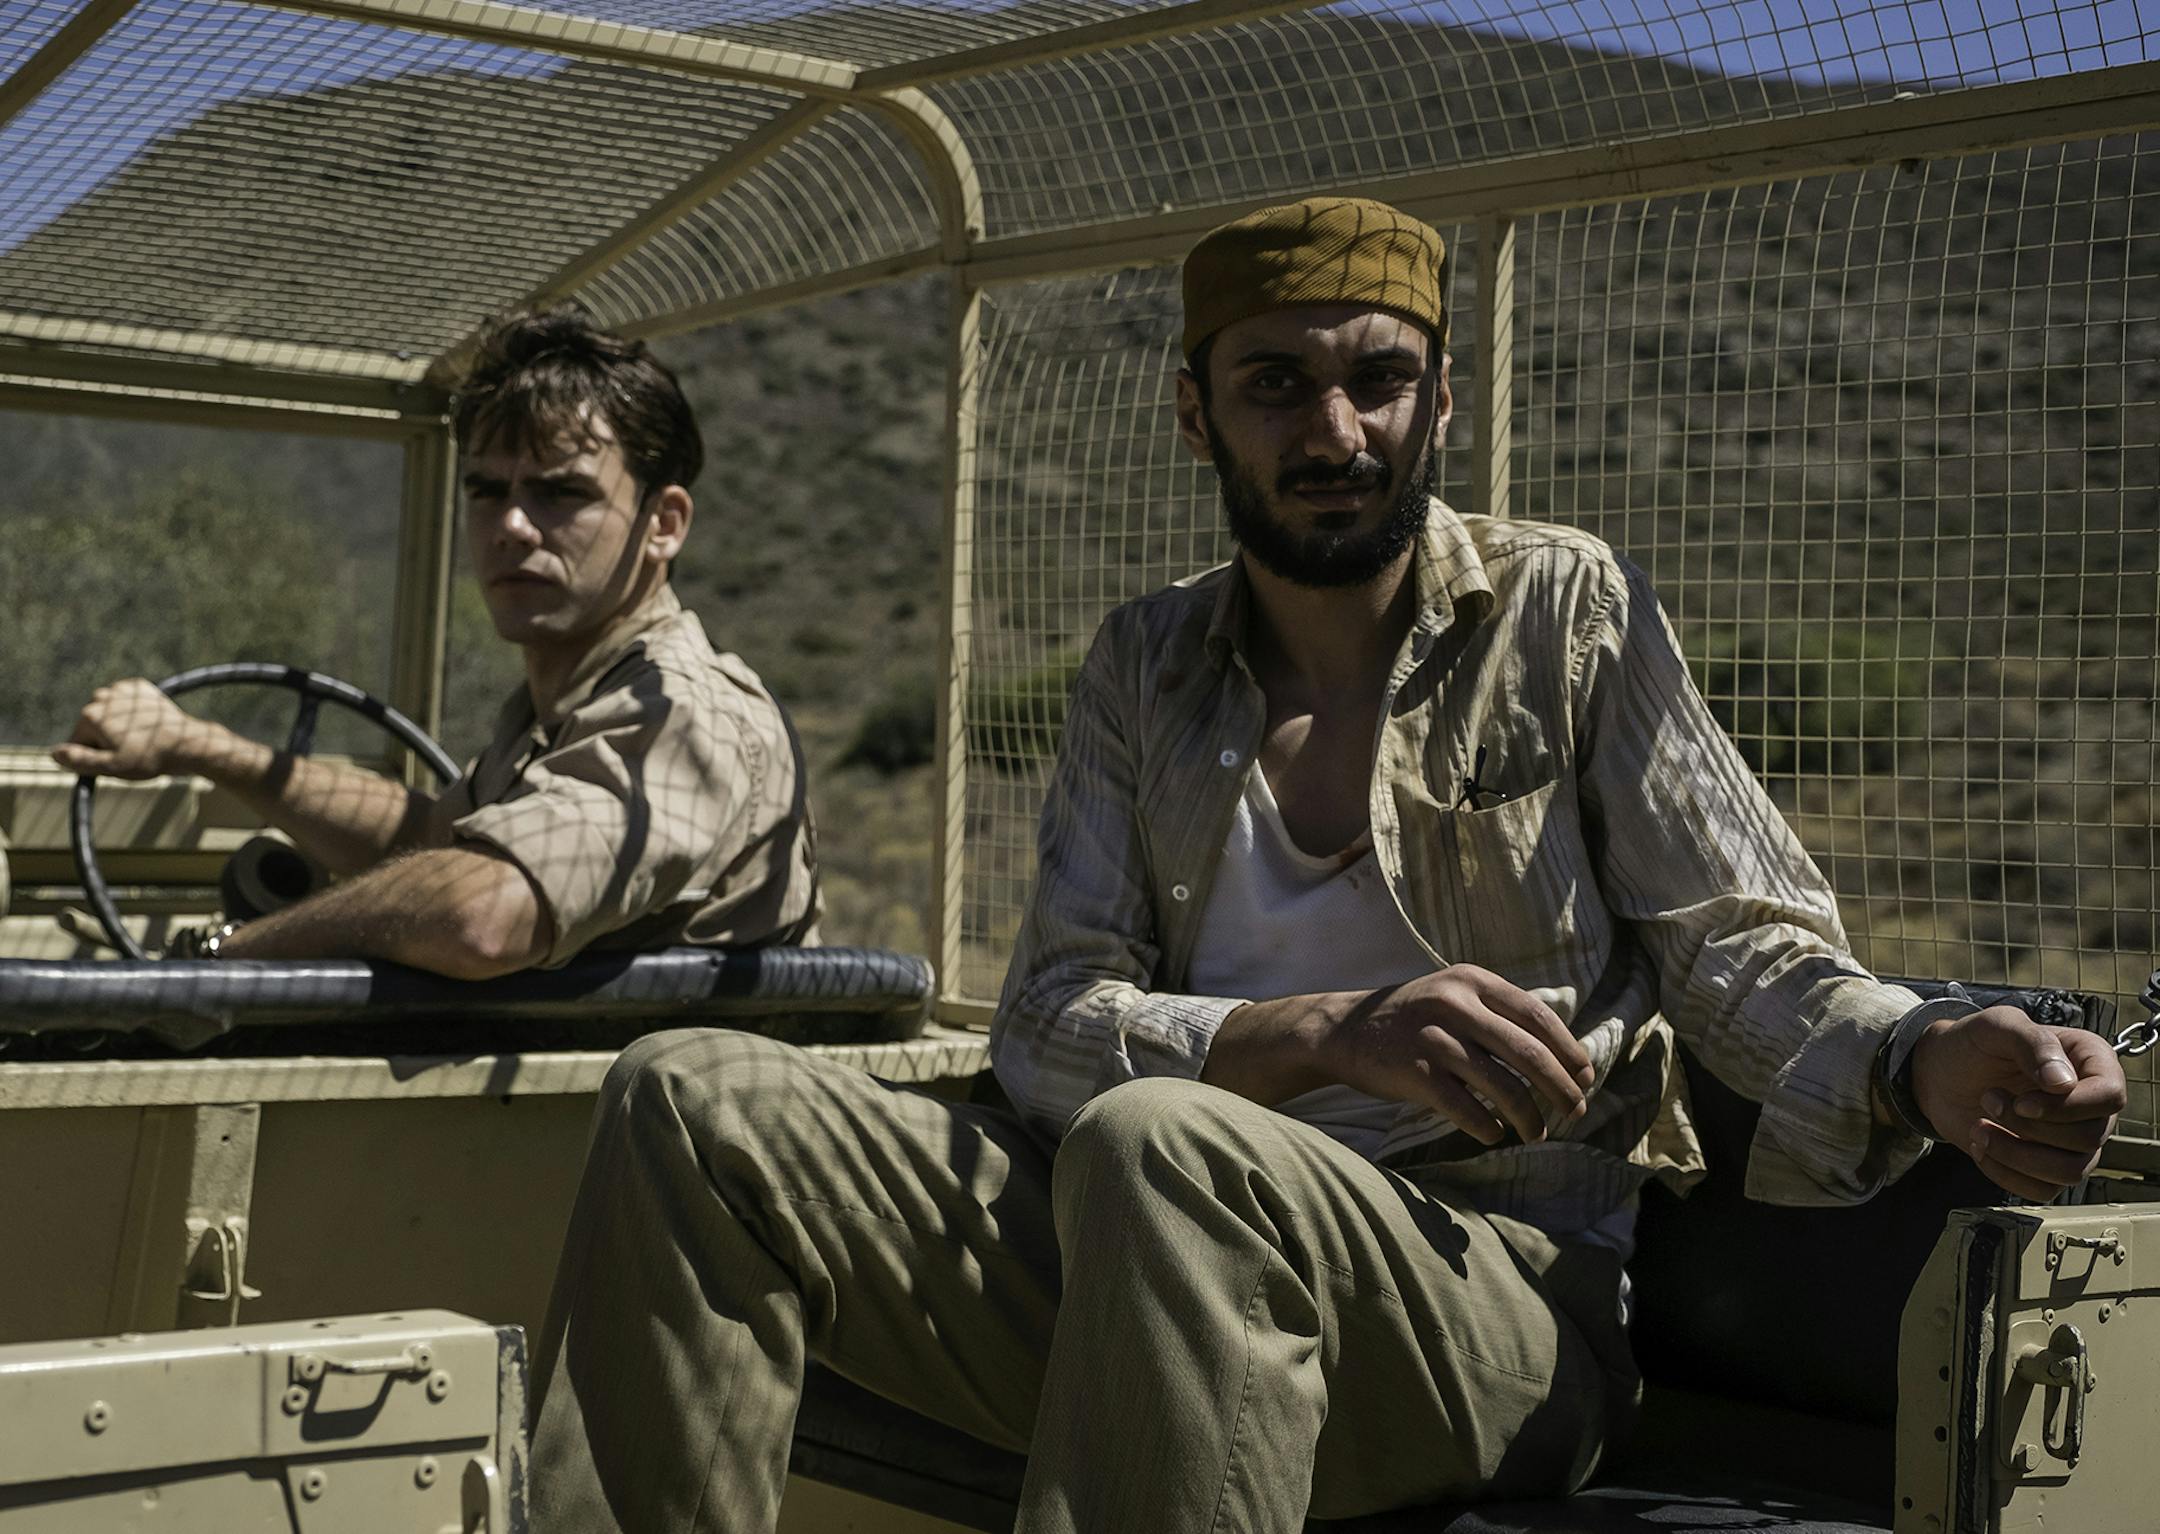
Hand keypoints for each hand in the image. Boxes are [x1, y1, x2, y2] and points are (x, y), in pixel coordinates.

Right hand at [51, 679, 206, 779]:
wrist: (186, 742)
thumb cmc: (149, 758)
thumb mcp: (111, 767)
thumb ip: (79, 760)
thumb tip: (53, 754)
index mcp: (90, 715)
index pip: (79, 741)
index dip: (96, 755)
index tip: (118, 760)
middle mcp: (101, 696)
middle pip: (94, 725)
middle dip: (107, 739)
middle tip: (132, 750)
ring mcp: (122, 688)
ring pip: (110, 714)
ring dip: (119, 725)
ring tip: (141, 738)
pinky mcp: (139, 686)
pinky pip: (126, 703)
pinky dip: (133, 712)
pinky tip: (146, 724)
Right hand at [1318, 965, 1594, 1145]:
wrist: (1344, 1030)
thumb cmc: (1412, 1018)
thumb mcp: (1453, 994)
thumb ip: (1499, 1013)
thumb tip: (1563, 1055)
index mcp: (1472, 981)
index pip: (1537, 1016)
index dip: (1569, 1049)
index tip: (1586, 1077)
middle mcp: (1455, 1004)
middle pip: (1528, 1052)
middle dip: (1561, 1088)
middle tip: (1577, 1112)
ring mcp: (1434, 1038)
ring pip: (1503, 1087)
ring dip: (1529, 1117)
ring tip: (1537, 1134)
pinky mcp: (1414, 1073)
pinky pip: (1466, 1109)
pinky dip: (1488, 1127)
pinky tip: (1495, 1134)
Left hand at [1910, 1006, 2125, 1199]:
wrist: (1939, 1073)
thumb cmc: (1973, 1044)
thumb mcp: (1998, 1026)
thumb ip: (2033, 1044)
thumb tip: (2064, 1084)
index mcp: (2091, 1062)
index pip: (2110, 1096)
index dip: (2067, 1107)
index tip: (2021, 1102)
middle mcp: (2090, 1105)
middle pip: (2088, 1138)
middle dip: (2028, 1126)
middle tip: (1988, 1098)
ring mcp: (2072, 1140)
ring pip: (2070, 1172)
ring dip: (2016, 1154)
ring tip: (1979, 1127)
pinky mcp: (2046, 1165)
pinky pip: (2043, 1190)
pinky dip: (2005, 1173)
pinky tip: (1981, 1145)